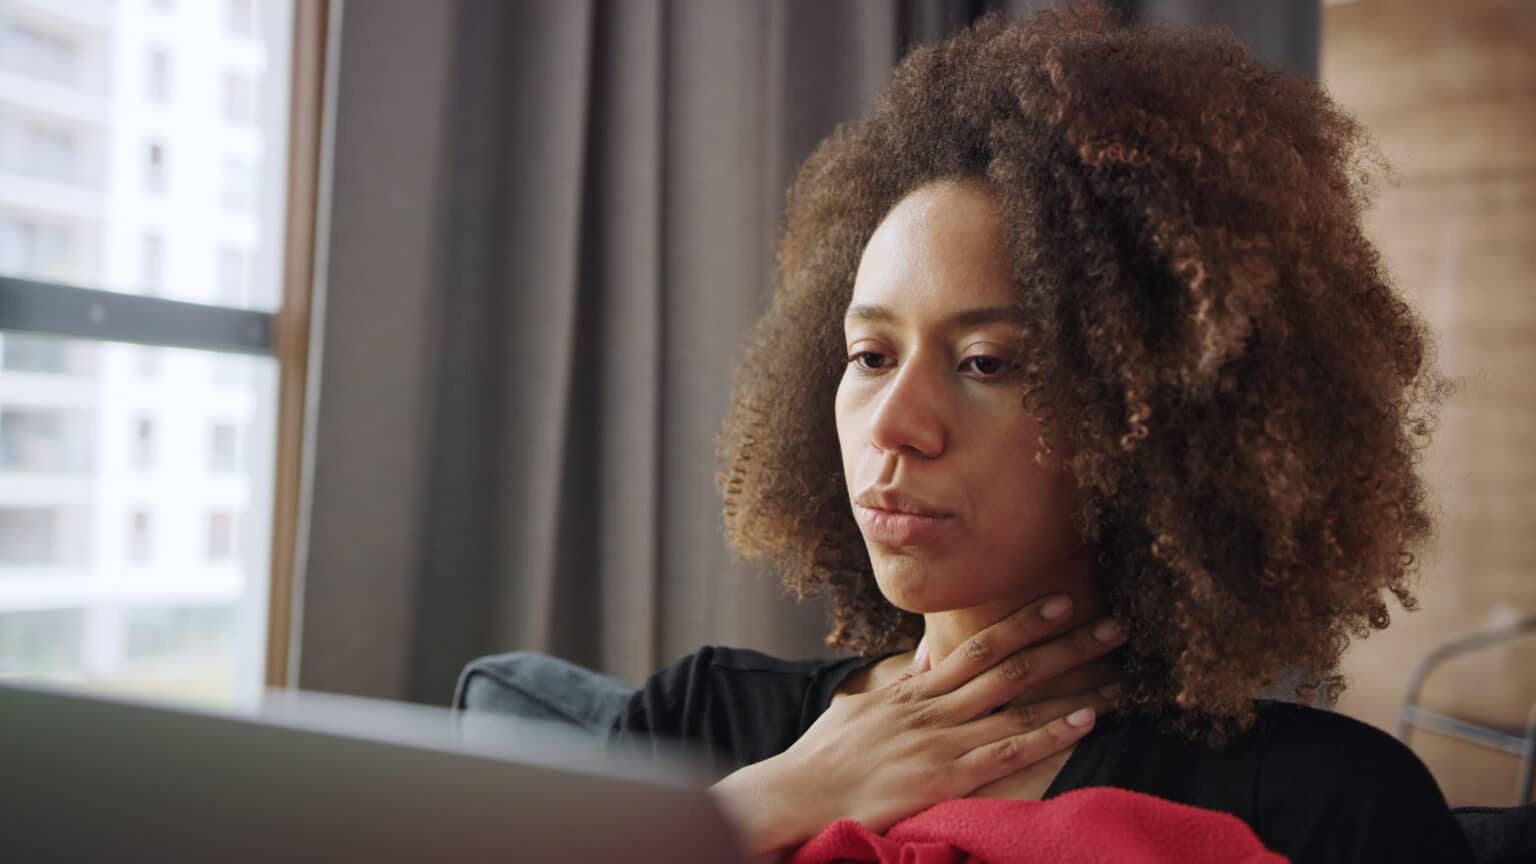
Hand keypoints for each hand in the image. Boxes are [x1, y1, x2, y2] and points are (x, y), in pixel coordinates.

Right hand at [710, 594, 1125, 856]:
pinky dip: (1047, 735)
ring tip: (1116, 672)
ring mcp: (938, 738)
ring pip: (1015, 702)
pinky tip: (1082, 721)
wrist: (796, 792)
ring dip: (1068, 684)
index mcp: (915, 688)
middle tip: (1112, 624)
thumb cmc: (827, 754)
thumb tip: (928, 655)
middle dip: (1063, 643)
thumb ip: (902, 680)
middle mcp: (932, 705)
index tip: (1062, 601)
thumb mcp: (862, 704)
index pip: (978, 644)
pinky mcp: (942, 775)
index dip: (1024, 621)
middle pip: (1008, 664)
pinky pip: (1004, 751)